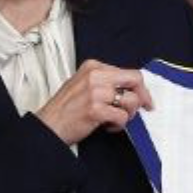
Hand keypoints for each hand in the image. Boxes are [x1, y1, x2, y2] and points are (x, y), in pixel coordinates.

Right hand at [36, 60, 153, 145]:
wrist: (49, 125)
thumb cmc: (65, 108)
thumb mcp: (82, 84)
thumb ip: (104, 82)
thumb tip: (130, 88)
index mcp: (93, 66)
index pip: (128, 72)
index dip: (139, 88)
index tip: (144, 98)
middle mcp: (95, 76)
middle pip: (135, 80)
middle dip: (142, 97)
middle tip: (142, 109)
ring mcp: (95, 92)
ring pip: (131, 101)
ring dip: (127, 115)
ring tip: (113, 119)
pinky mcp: (96, 109)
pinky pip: (122, 117)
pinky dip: (118, 125)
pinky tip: (106, 126)